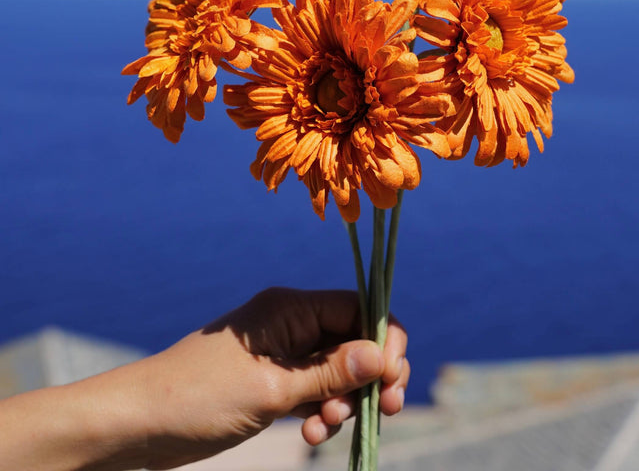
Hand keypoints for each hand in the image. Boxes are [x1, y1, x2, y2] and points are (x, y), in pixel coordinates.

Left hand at [139, 287, 408, 468]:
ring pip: (337, 371)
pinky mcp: (274, 382)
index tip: (394, 376)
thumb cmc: (201, 397)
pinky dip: (322, 412)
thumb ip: (331, 373)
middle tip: (389, 408)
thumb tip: (383, 357)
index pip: (357, 307)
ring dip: (344, 400)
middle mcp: (291, 323)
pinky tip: (312, 435)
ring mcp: (283, 354)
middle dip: (372, 375)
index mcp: (290, 307)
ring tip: (328, 428)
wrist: (140, 424)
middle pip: (353, 340)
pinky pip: (315, 391)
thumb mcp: (273, 389)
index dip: (383, 337)